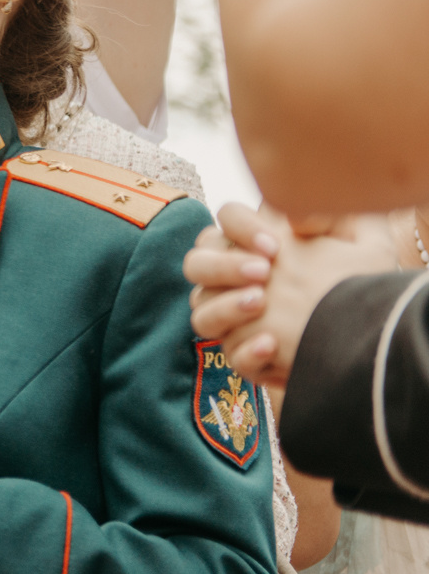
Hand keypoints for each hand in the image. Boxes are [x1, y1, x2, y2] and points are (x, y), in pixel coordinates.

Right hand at [186, 202, 392, 384]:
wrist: (377, 338)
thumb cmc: (363, 284)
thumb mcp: (365, 244)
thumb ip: (334, 217)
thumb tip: (296, 219)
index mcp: (254, 244)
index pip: (226, 219)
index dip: (240, 227)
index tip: (274, 245)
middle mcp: (234, 281)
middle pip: (196, 264)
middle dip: (223, 265)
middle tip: (262, 272)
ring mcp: (236, 320)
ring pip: (201, 313)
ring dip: (225, 307)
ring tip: (260, 304)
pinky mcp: (249, 356)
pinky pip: (233, 355)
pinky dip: (247, 350)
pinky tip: (272, 344)